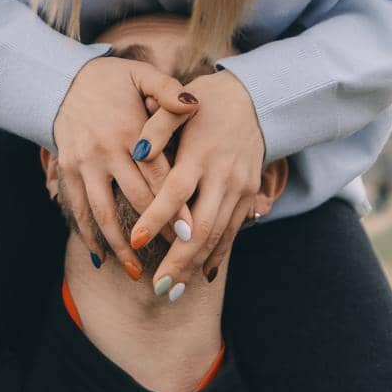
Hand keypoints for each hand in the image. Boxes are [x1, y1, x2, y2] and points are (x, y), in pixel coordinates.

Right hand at [53, 54, 202, 275]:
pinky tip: (101, 258)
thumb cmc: (110, 79)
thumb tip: (194, 105)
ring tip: (138, 273)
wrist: (61, 80)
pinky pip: (78, 208)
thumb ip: (168, 90)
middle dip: (155, 232)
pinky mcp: (67, 170)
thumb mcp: (142, 75)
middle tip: (174, 259)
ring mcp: (84, 164)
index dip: (175, 206)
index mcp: (129, 131)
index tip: (191, 233)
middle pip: (135, 200)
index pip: (158, 176)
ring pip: (104, 213)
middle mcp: (106, 151)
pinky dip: (89, 235)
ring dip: (121, 246)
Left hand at [124, 70, 266, 290]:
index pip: (176, 191)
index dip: (156, 218)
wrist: (255, 100)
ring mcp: (239, 188)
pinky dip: (219, 255)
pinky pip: (234, 231)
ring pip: (218, 235)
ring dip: (196, 266)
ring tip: (173, 291)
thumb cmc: (206, 101)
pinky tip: (203, 275)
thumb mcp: (179, 105)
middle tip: (158, 288)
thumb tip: (137, 151)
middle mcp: (223, 175)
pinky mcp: (249, 195)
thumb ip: (156, 126)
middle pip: (201, 226)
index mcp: (200, 153)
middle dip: (179, 260)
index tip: (136, 242)